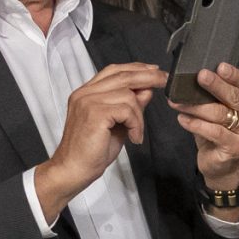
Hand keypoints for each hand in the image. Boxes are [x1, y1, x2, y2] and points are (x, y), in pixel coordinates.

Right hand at [32, 63, 166, 218]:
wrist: (73, 169)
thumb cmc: (92, 151)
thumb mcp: (117, 124)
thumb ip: (130, 106)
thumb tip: (147, 89)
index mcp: (87, 93)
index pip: (113, 70)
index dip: (136, 68)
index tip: (154, 71)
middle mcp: (85, 93)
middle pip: (122, 76)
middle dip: (148, 77)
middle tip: (164, 81)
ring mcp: (88, 102)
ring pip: (128, 95)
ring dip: (140, 115)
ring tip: (137, 132)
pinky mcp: (95, 113)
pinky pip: (127, 110)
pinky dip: (136, 124)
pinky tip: (134, 138)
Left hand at [175, 62, 238, 215]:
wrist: (222, 165)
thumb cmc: (218, 132)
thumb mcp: (218, 110)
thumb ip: (212, 95)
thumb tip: (192, 75)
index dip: (233, 74)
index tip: (219, 66)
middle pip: (234, 97)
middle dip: (216, 85)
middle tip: (200, 76)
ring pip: (220, 114)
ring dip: (195, 106)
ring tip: (176, 103)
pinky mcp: (235, 148)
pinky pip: (214, 132)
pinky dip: (196, 124)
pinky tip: (182, 119)